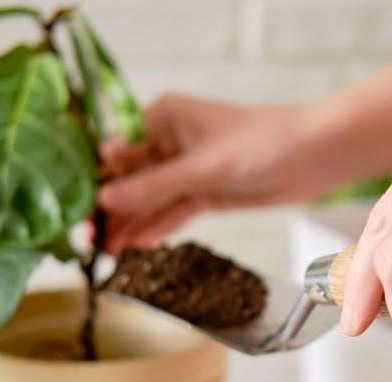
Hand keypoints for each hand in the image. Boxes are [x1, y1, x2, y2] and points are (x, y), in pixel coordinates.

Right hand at [98, 95, 343, 252]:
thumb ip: (152, 187)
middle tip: (86, 243)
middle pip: (128, 180)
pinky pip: (172, 212)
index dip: (93, 184)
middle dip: (109, 211)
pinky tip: (134, 246)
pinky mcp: (206, 192)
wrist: (314, 156)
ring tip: (104, 254)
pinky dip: (156, 227)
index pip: (114, 153)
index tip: (77, 214)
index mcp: (160, 117)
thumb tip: (103, 199)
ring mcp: (188, 168)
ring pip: (149, 200)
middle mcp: (169, 140)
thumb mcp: (201, 168)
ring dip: (129, 225)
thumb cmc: (261, 143)